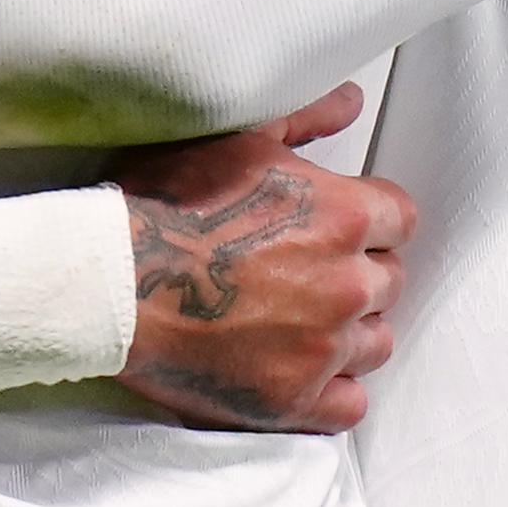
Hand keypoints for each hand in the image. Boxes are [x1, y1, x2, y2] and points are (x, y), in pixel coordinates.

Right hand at [108, 88, 408, 433]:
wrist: (107, 281)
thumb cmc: (162, 199)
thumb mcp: (236, 135)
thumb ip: (306, 115)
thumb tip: (353, 102)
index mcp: (344, 216)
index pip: (400, 219)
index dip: (369, 220)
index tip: (335, 227)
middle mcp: (347, 284)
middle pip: (389, 281)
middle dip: (357, 274)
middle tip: (306, 273)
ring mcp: (323, 349)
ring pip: (376, 343)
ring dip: (350, 332)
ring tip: (301, 321)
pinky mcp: (293, 401)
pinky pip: (350, 404)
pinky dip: (333, 390)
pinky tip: (300, 369)